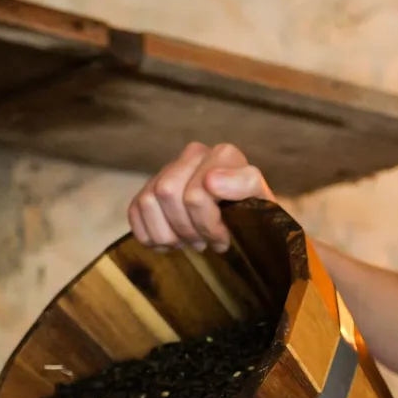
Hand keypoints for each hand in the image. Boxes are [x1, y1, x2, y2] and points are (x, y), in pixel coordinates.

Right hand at [128, 142, 273, 252]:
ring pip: (148, 200)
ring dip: (168, 233)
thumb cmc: (254, 216)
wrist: (246, 222)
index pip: (196, 192)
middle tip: (204, 243)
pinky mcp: (150, 188)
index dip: (207, 224)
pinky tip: (170, 242)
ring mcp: (170, 170)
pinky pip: (135, 209)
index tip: (223, 239)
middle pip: (167, 193)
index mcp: (223, 155)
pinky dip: (149, 234)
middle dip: (187, 228)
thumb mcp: (262, 203)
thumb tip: (210, 181)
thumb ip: (244, 185)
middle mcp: (195, 155)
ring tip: (188, 242)